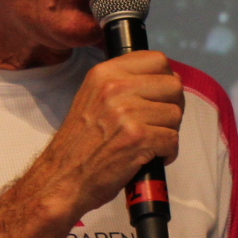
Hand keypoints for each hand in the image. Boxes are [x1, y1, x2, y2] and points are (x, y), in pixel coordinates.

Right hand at [31, 51, 183, 219]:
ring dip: (168, 132)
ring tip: (149, 142)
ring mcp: (127, 112)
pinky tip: (150, 157)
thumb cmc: (80, 143)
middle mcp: (115, 87)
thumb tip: (166, 79)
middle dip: (171, 106)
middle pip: (173, 85)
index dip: (165, 79)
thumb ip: (124, 83)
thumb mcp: (93, 97)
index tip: (158, 96)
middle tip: (157, 123)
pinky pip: (173, 140)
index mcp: (105, 73)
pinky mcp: (138, 138)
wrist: (62, 178)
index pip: (157, 60)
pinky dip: (167, 153)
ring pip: (175, 114)